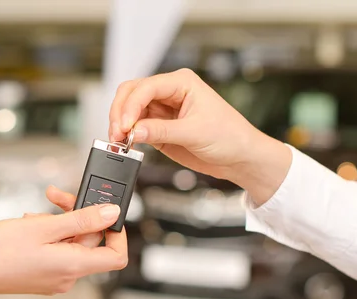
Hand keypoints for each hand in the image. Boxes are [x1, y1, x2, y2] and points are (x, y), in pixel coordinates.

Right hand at [0, 202, 126, 296]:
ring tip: (35, 214)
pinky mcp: (43, 274)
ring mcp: (55, 277)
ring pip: (71, 242)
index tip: (105, 214)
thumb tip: (110, 213)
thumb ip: (81, 219)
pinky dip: (49, 234)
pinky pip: (57, 250)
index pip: (116, 256)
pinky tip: (31, 225)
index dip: (117, 233)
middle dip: (77, 215)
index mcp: (73, 266)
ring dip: (58, 222)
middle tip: (58, 198)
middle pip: (90, 242)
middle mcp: (68, 276)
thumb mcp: (44, 226)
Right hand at [108, 68, 291, 204]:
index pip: (146, 87)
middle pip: (131, 93)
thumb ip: (162, 131)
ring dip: (121, 124)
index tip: (125, 126)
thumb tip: (135, 131)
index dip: (131, 106)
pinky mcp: (159, 128)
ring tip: (120, 141)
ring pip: (129, 110)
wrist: (239, 158)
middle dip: (120, 112)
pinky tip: (126, 144)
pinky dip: (127, 135)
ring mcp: (162, 110)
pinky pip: (135, 127)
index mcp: (182, 83)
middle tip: (117, 133)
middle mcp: (169, 93)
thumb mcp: (196, 133)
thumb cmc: (230, 137)